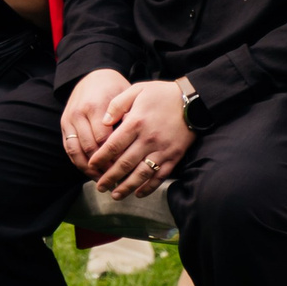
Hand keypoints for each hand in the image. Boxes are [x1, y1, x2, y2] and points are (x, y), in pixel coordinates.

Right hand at [60, 68, 130, 174]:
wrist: (93, 75)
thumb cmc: (113, 88)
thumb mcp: (125, 97)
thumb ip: (126, 117)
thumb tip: (132, 142)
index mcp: (95, 106)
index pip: (104, 139)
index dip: (114, 156)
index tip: (125, 169)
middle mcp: (79, 113)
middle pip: (90, 148)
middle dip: (102, 166)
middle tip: (116, 179)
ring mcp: (69, 119)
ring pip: (76, 151)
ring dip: (88, 168)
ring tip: (102, 180)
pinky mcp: (64, 124)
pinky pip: (69, 148)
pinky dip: (78, 162)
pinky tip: (90, 171)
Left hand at [89, 79, 194, 197]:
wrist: (194, 100)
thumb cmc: (162, 94)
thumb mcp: (137, 90)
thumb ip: (117, 104)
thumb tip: (103, 121)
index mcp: (136, 122)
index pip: (113, 146)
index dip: (100, 158)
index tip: (91, 166)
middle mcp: (148, 139)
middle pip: (125, 164)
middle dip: (110, 178)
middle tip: (100, 187)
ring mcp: (162, 150)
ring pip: (141, 174)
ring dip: (127, 187)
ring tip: (115, 195)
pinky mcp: (174, 157)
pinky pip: (160, 176)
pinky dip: (149, 187)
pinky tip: (138, 193)